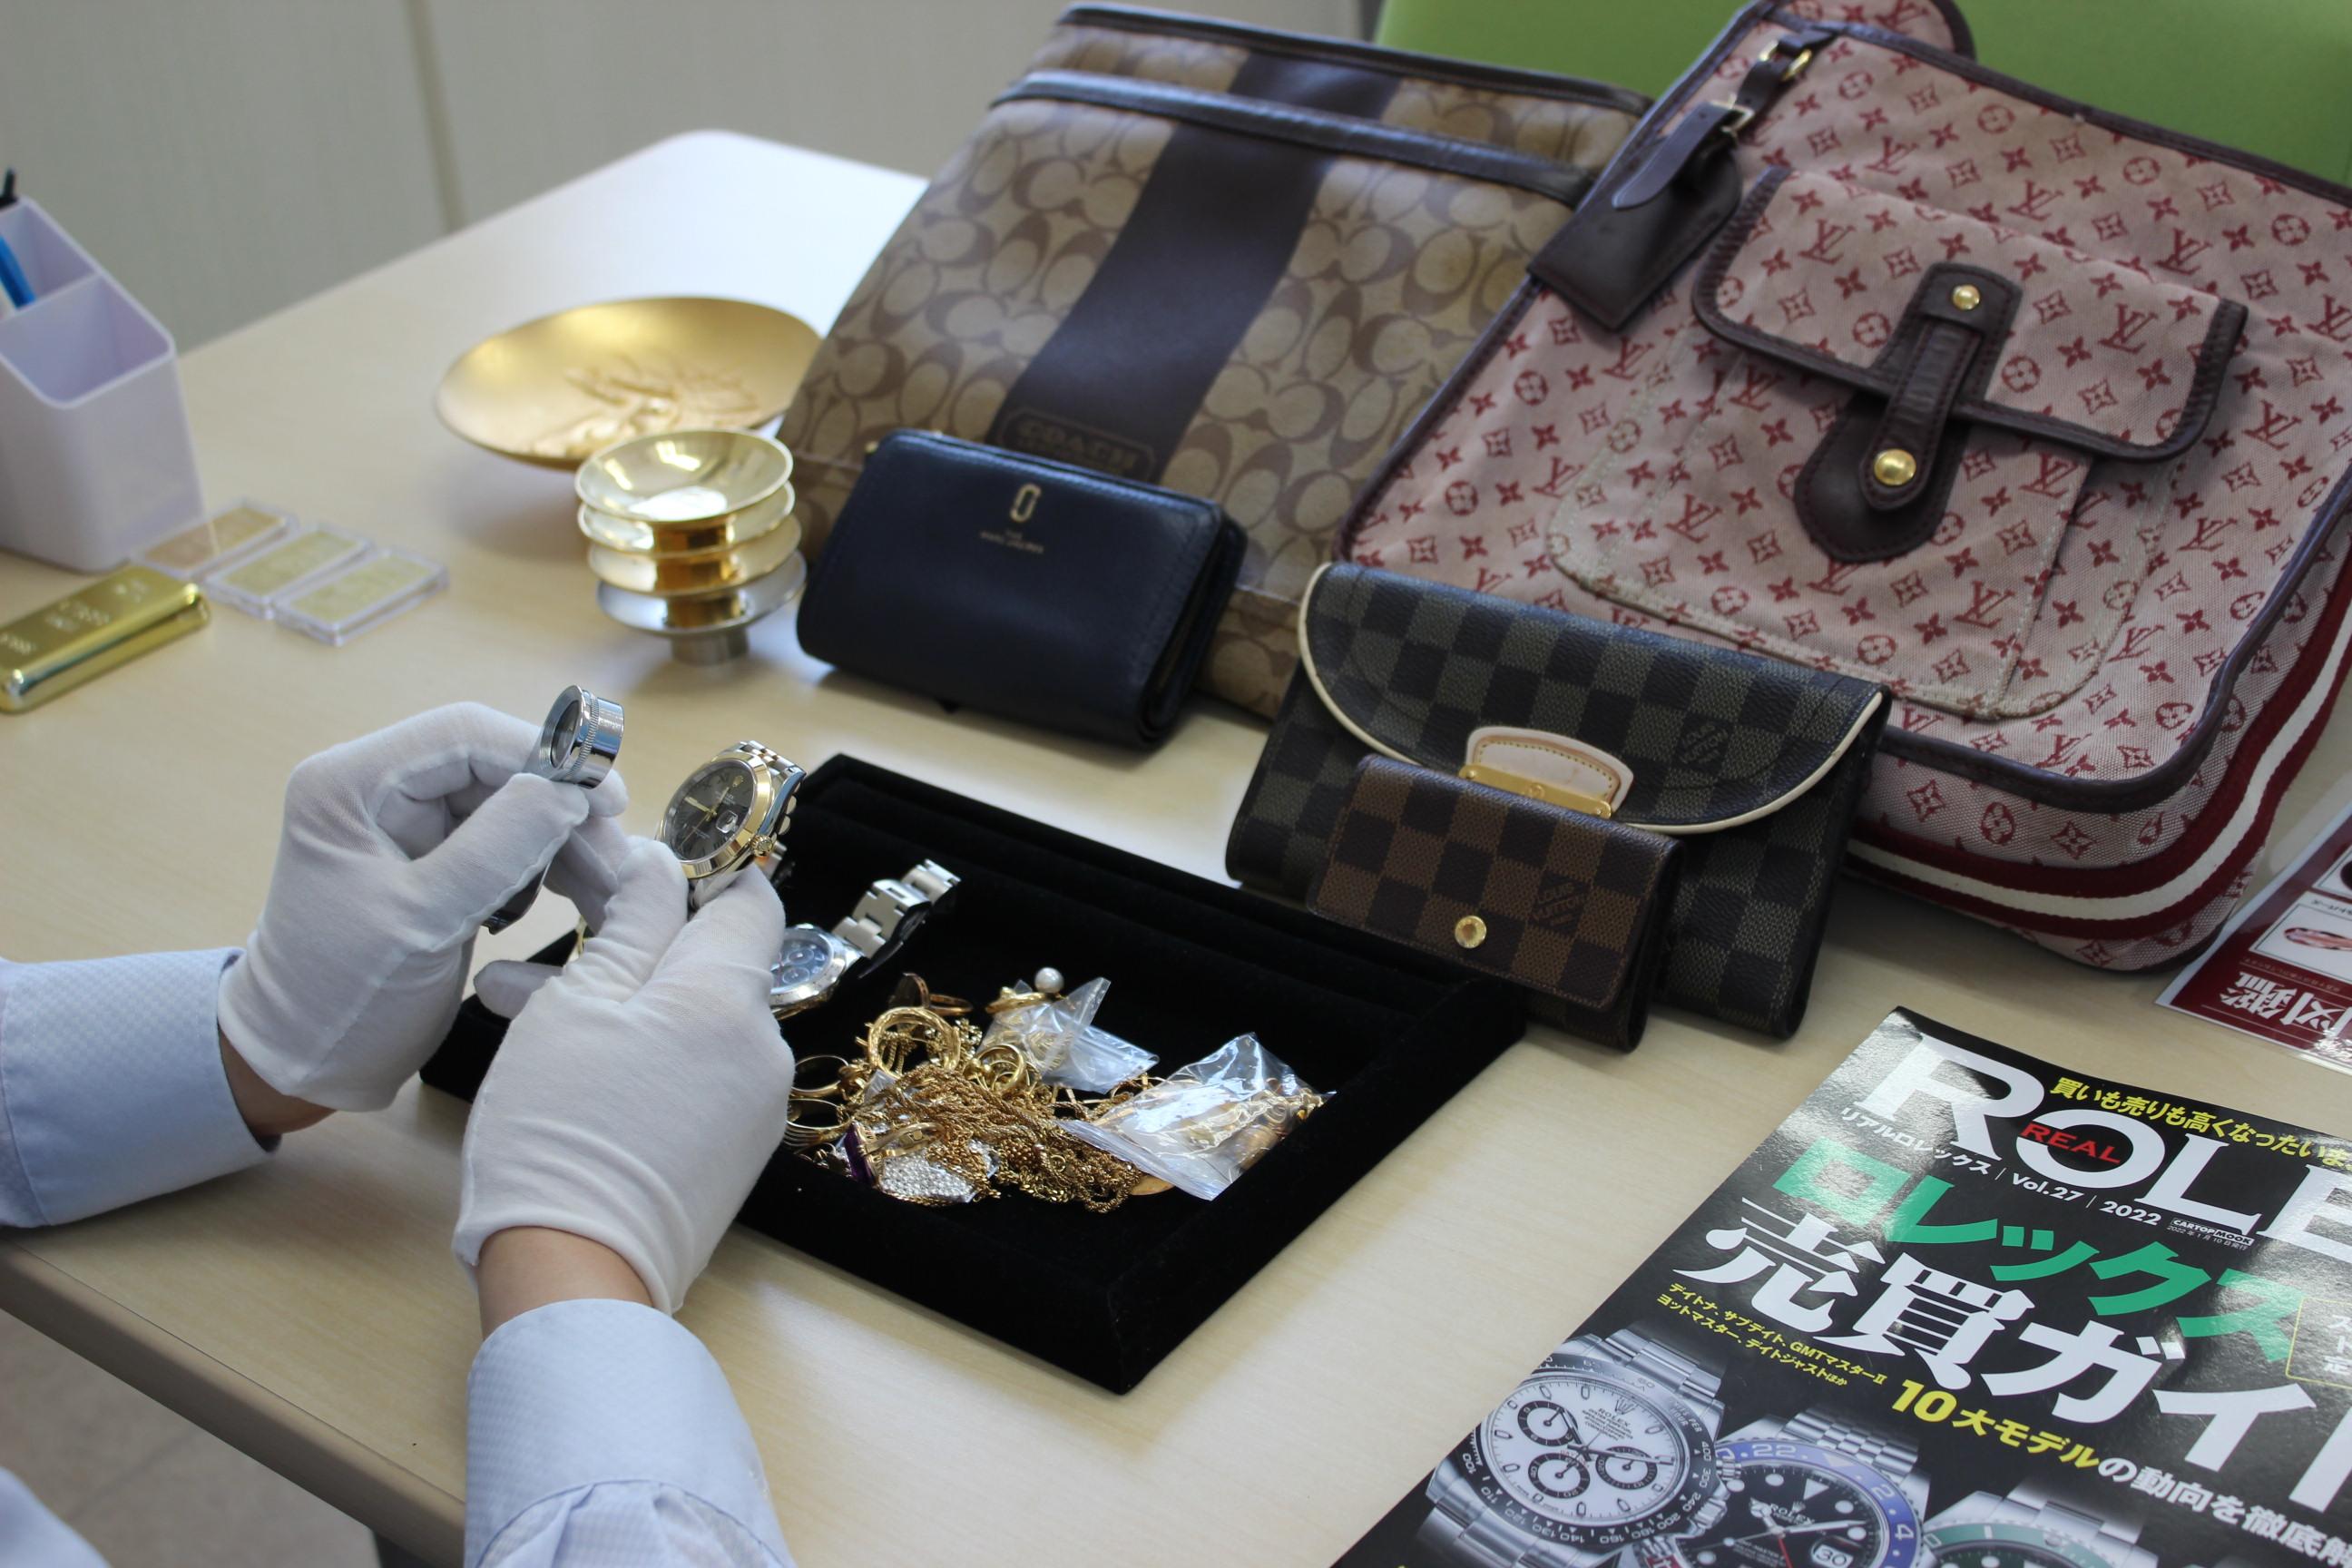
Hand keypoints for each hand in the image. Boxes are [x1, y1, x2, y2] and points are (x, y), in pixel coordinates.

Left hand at [217, 702, 630, 1111]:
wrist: (305, 1062)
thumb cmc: (339, 998)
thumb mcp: (420, 923)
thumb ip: (494, 852)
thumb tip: (569, 793)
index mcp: (351, 785)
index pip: (463, 736)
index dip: (543, 756)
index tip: (608, 799)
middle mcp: (379, 789)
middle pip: (497, 769)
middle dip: (563, 811)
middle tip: (618, 858)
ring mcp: (410, 825)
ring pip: (513, 807)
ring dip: (566, 843)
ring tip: (611, 887)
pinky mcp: (437, 861)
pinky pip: (509, 843)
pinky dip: (549, 867)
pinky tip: (581, 896)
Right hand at [454, 838, 791, 1313]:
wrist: (577, 1275)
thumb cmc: (562, 1131)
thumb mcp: (580, 1002)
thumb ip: (633, 921)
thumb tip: (660, 864)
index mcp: (732, 998)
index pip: (749, 901)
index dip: (700, 874)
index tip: (640, 871)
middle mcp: (763, 1048)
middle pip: (712, 964)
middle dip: (635, 943)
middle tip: (554, 934)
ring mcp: (754, 1106)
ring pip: (691, 1022)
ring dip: (622, 1002)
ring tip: (518, 1000)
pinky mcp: (732, 1152)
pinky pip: (695, 1075)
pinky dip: (642, 1056)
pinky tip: (565, 1060)